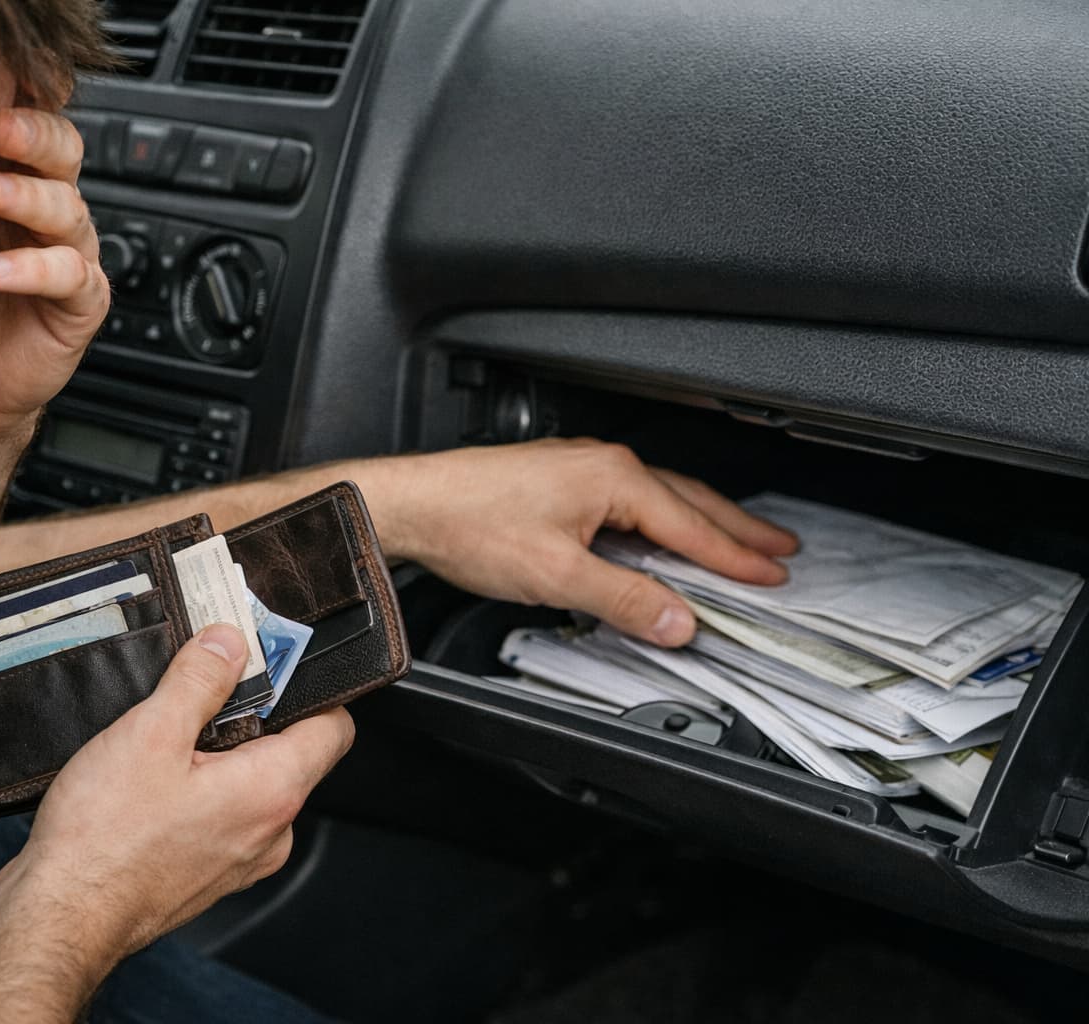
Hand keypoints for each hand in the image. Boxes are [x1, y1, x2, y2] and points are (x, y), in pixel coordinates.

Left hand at [0, 107, 108, 446]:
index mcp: (10, 183)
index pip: (25, 126)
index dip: (13, 104)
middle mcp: (44, 213)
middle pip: (63, 153)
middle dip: (32, 135)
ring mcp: (67, 256)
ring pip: (68, 209)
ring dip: (27, 197)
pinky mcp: (80, 304)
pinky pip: (70, 277)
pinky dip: (31, 271)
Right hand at [17, 623, 354, 958]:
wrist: (62, 914)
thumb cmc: (105, 837)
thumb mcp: (151, 732)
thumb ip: (200, 679)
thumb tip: (230, 642)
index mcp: (273, 791)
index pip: (334, 728)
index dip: (307, 686)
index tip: (269, 661)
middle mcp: (270, 831)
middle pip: (291, 753)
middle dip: (253, 717)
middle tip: (202, 692)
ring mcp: (242, 858)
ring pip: (253, 785)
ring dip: (222, 756)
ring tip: (168, 739)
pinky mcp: (210, 872)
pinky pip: (225, 816)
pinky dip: (202, 790)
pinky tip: (155, 781)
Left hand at [362, 438, 798, 645]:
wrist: (412, 502)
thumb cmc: (470, 523)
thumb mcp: (556, 574)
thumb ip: (623, 599)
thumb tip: (678, 621)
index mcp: (614, 478)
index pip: (692, 525)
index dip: (735, 557)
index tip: (772, 577)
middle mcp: (603, 464)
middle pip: (688, 501)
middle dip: (737, 528)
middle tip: (779, 550)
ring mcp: (580, 468)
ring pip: (659, 498)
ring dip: (700, 522)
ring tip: (735, 541)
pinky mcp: (558, 480)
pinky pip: (629, 500)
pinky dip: (659, 520)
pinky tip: (658, 536)